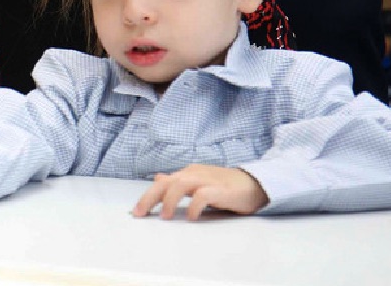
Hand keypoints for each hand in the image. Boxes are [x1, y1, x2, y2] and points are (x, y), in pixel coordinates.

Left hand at [132, 164, 268, 219]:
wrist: (254, 183)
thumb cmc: (225, 186)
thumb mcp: (198, 183)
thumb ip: (179, 182)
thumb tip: (158, 178)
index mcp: (187, 173)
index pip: (162, 183)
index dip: (147, 196)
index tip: (137, 212)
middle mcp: (193, 174)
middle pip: (166, 183)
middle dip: (149, 198)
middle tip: (140, 214)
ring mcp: (206, 180)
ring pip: (180, 184)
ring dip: (169, 200)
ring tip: (164, 217)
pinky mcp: (220, 189)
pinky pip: (202, 195)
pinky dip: (193, 206)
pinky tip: (191, 217)